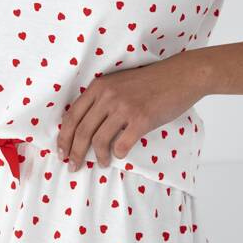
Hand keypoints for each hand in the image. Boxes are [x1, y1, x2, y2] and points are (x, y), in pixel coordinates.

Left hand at [56, 53, 209, 170]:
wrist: (180, 76)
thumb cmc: (150, 82)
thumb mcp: (118, 84)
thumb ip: (101, 100)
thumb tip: (85, 128)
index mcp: (99, 87)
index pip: (72, 116)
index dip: (64, 138)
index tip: (62, 152)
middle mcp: (108, 95)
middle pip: (82, 131)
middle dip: (75, 153)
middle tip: (73, 166)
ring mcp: (124, 107)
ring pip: (99, 140)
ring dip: (98, 157)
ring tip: (101, 164)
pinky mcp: (142, 119)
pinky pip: (122, 144)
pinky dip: (117, 154)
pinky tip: (119, 155)